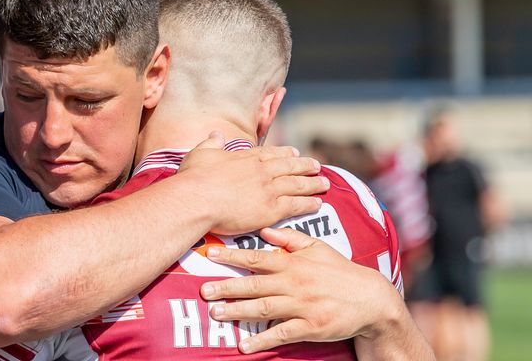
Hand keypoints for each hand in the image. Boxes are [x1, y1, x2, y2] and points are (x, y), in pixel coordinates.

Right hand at [179, 132, 328, 234]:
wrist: (197, 200)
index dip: (285, 153)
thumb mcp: (200, 153)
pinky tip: (318, 203)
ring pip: (297, 184)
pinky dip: (309, 203)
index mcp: (245, 158)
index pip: (271, 154)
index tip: (294, 153)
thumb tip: (216, 134)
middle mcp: (261, 171)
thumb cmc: (194, 179)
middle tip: (317, 166)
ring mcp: (268, 189)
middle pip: (290, 166)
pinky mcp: (271, 209)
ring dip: (313, 183)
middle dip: (306, 166)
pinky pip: (296, 205)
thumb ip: (211, 143)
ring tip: (324, 183)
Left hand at [199, 227, 405, 353]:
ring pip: (264, 308)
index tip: (211, 254)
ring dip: (238, 312)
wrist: (371, 299)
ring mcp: (302, 306)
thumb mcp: (318, 247)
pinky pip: (282, 334)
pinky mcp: (311, 327)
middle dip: (228, 287)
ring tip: (216, 314)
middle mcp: (295, 283)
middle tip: (204, 290)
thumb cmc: (340, 271)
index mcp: (294, 263)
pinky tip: (244, 345)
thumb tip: (265, 229)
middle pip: (255, 284)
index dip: (233, 256)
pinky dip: (262, 340)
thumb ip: (290, 238)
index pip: (258, 258)